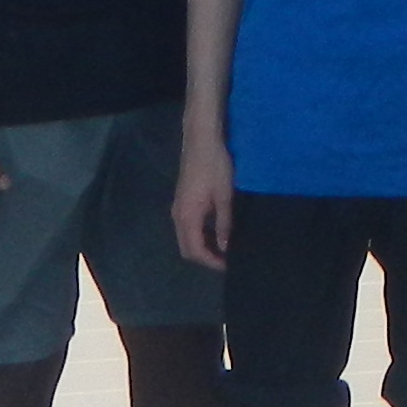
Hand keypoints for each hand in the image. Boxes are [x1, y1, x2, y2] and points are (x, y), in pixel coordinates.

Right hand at [172, 131, 234, 269]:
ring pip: (186, 238)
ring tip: (224, 249)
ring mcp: (178, 208)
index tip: (228, 266)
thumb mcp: (224, 196)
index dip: (211, 262)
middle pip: (187, 248)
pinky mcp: (182, 201)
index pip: (196, 251)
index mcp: (187, 217)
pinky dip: (200, 235)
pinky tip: (216, 232)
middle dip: (205, 258)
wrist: (202, 140)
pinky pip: (188, 227)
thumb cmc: (215, 166)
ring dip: (202, 247)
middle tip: (226, 261)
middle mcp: (177, 216)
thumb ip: (224, 224)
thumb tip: (225, 247)